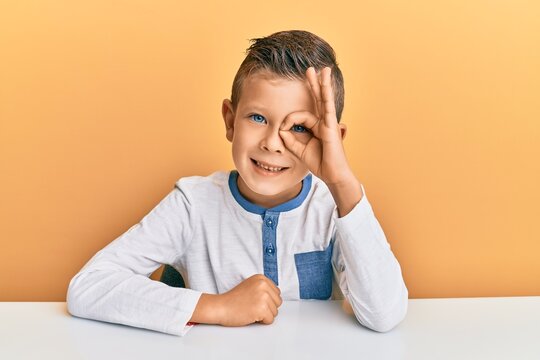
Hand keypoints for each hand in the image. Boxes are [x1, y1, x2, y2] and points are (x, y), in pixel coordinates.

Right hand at [215, 274, 282, 325]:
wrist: (220, 307)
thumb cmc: (233, 300)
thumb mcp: (250, 286)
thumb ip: (263, 288)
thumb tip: (275, 296)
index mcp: (261, 278)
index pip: (276, 293)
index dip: (267, 300)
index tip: (255, 301)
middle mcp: (263, 285)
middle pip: (278, 302)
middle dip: (268, 308)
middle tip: (252, 306)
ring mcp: (263, 296)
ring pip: (275, 312)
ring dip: (264, 315)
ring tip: (251, 310)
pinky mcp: (261, 308)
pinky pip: (270, 320)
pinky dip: (262, 322)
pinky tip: (251, 315)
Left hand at [279, 66, 353, 185]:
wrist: (332, 175)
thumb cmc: (319, 163)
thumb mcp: (298, 149)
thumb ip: (289, 138)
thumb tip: (281, 128)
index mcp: (316, 127)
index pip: (299, 115)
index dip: (287, 120)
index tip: (282, 130)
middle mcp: (323, 122)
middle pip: (316, 99)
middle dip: (313, 84)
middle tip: (309, 69)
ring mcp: (328, 122)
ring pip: (322, 100)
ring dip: (322, 83)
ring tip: (323, 69)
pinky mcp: (331, 125)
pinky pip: (327, 106)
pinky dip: (326, 93)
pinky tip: (326, 81)